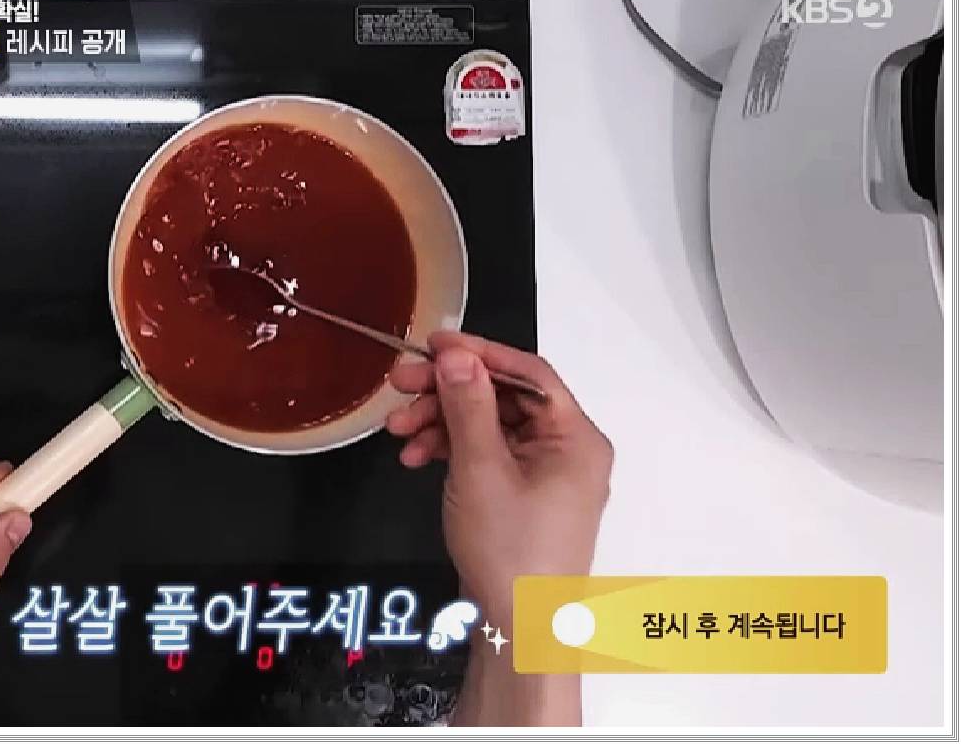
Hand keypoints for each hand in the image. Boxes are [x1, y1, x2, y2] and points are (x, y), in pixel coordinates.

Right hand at [386, 330, 613, 612]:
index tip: (431, 344)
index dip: (478, 352)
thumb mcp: (481, 469)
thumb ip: (468, 405)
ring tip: (398, 431)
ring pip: (488, 426)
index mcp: (576, 438)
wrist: (517, 628)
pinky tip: (416, 458)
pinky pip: (487, 455)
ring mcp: (546, 475)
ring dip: (441, 422)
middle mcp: (567, 450)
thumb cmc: (510, 551)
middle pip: (504, 398)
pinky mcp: (523, 495)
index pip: (528, 374)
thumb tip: (456, 354)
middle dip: (448, 392)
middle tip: (400, 385)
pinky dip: (451, 451)